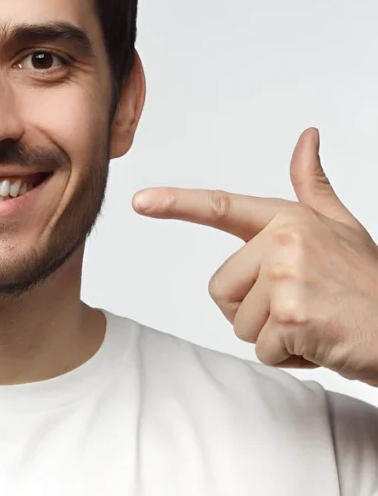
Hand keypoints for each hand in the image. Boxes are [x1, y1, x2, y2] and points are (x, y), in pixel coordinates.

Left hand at [131, 128, 377, 385]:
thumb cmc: (370, 284)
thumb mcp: (342, 228)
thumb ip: (313, 187)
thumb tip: (306, 138)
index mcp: (288, 220)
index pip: (222, 208)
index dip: (176, 203)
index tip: (140, 200)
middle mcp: (283, 241)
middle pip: (221, 290)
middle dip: (255, 312)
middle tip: (304, 308)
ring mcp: (287, 276)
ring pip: (240, 324)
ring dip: (275, 337)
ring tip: (316, 323)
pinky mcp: (292, 313)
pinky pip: (263, 350)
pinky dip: (291, 357)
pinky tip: (322, 342)